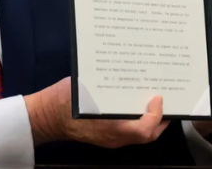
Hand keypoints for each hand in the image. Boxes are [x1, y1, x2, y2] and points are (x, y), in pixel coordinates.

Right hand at [24, 77, 169, 148]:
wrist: (45, 116)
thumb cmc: (64, 99)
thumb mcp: (87, 87)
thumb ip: (110, 86)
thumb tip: (128, 72)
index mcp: (110, 126)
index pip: (144, 129)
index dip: (156, 115)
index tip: (158, 97)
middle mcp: (113, 137)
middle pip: (147, 136)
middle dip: (161, 120)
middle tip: (166, 102)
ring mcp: (109, 139)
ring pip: (139, 135)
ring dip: (151, 121)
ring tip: (155, 102)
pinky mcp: (105, 136)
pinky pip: (128, 132)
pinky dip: (137, 120)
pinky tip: (135, 105)